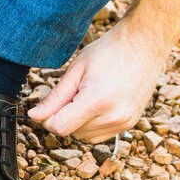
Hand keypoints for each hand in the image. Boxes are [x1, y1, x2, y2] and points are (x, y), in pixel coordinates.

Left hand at [28, 25, 166, 143]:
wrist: (145, 44)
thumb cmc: (109, 51)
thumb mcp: (76, 70)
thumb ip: (54, 98)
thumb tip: (34, 117)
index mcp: (98, 101)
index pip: (59, 128)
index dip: (50, 118)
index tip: (53, 103)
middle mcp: (114, 116)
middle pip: (71, 132)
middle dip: (66, 116)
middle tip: (77, 91)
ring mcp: (124, 122)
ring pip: (83, 136)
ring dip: (79, 122)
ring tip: (90, 95)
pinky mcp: (129, 124)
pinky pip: (98, 135)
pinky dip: (92, 124)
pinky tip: (99, 103)